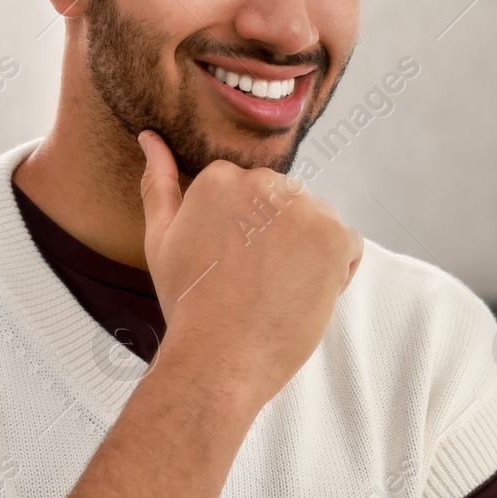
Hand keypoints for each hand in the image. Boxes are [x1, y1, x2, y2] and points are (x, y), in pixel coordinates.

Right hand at [137, 130, 362, 419]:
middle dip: (278, 238)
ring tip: (276, 290)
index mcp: (221, 178)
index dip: (246, 236)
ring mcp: (303, 209)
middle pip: (287, 205)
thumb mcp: (160, 239)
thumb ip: (159, 183)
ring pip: (317, 223)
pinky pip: (347, 245)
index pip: (253, 196)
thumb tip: (149, 138)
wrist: (219, 359)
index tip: (231, 266)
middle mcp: (264, 183)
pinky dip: (334, 271)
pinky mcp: (335, 237)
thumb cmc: (189, 304)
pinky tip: (302, 295)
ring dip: (307, 253)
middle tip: (252, 282)